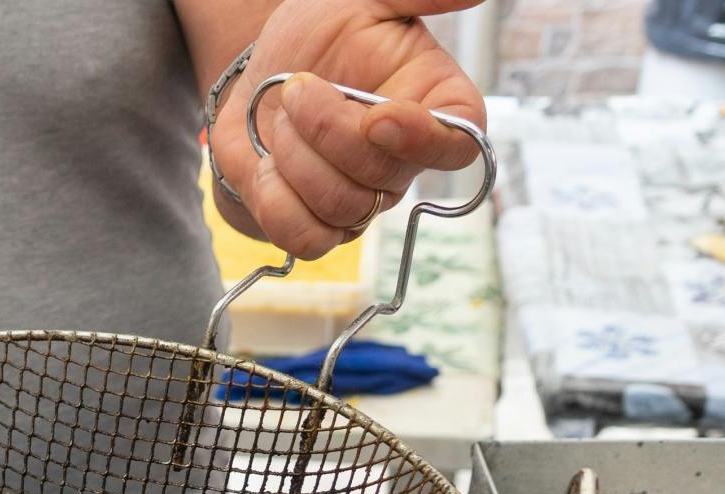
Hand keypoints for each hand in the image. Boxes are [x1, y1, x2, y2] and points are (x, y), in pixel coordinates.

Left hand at [214, 0, 485, 258]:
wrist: (265, 72)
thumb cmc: (322, 34)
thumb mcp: (366, 1)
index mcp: (434, 104)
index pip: (460, 144)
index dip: (422, 141)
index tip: (378, 116)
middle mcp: (404, 160)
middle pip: (385, 177)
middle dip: (328, 131)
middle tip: (297, 88)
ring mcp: (364, 199)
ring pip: (342, 208)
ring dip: (296, 159)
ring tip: (282, 120)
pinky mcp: (319, 225)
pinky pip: (307, 239)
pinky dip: (276, 202)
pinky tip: (267, 164)